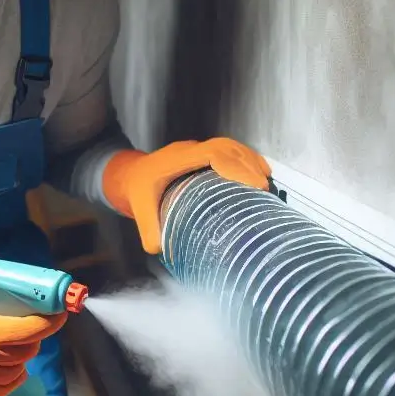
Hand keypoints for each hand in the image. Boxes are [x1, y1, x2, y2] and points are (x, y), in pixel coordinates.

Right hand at [0, 295, 66, 395]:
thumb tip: (27, 293)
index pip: (26, 330)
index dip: (48, 321)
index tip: (59, 312)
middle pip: (26, 350)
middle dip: (32, 336)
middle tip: (27, 326)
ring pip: (19, 368)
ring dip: (19, 355)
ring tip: (4, 344)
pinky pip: (9, 385)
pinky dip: (11, 372)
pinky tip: (0, 362)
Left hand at [102, 138, 270, 253]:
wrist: (129, 174)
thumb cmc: (136, 190)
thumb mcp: (139, 209)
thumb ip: (148, 230)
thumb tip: (160, 249)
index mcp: (175, 160)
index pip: (211, 154)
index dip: (234, 165)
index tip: (253, 183)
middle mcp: (188, 151)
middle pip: (225, 146)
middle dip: (247, 164)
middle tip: (263, 187)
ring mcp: (195, 150)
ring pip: (228, 146)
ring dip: (248, 160)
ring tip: (265, 180)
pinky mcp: (201, 155)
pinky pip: (226, 151)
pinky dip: (243, 160)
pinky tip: (255, 174)